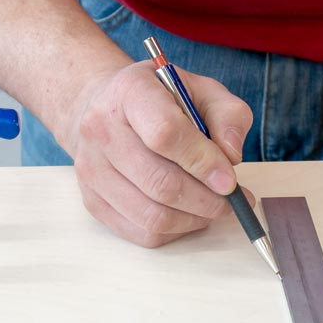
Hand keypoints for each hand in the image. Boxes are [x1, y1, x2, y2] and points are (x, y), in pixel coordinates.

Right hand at [61, 61, 252, 246]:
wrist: (104, 106)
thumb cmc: (159, 99)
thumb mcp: (202, 90)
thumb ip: (228, 116)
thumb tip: (231, 157)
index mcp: (130, 92)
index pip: (164, 133)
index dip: (203, 162)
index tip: (229, 179)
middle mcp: (101, 130)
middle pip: (159, 182)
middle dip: (206, 200)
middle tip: (231, 201)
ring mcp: (91, 169)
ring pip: (152, 215)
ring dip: (194, 219)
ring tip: (213, 208)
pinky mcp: (93, 201)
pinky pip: (141, 232)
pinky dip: (175, 231)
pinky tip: (189, 215)